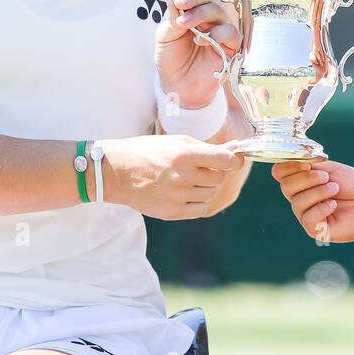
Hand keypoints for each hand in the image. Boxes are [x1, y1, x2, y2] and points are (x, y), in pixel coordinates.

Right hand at [106, 134, 244, 220]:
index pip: (225, 161)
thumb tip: (237, 149)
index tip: (234, 159)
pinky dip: (197, 201)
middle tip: (197, 167)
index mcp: (184, 155)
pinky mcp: (171, 213)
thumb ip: (208, 148)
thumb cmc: (147, 152)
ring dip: (204, 187)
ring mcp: (176, 197)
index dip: (235, 160)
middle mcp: (182, 177)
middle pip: (218, 178)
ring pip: (210, 194)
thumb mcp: (176, 141)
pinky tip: (183, 192)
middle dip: (213, 172)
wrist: (117, 173)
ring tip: (185, 179)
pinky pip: (200, 209)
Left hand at [156, 0, 240, 108]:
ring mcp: (220, 28)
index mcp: (192, 8)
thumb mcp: (165, 37)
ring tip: (183, 24)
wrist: (178, 87)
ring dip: (200, 14)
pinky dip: (216, 33)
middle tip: (180, 1)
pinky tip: (201, 40)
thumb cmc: (172, 59)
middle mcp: (208, 15)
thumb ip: (171, 17)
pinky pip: (230, 32)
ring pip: (218, 10)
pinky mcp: (231, 46)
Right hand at [271, 159, 353, 245]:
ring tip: (336, 189)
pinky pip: (308, 219)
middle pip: (286, 187)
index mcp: (302, 181)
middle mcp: (301, 198)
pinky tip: (334, 205)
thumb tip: (292, 162)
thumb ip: (310, 165)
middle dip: (306, 178)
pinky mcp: (316, 230)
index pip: (280, 173)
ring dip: (318, 192)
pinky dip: (321, 208)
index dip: (289, 166)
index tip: (306, 163)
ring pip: (297, 202)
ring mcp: (307, 215)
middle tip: (327, 177)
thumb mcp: (331, 168)